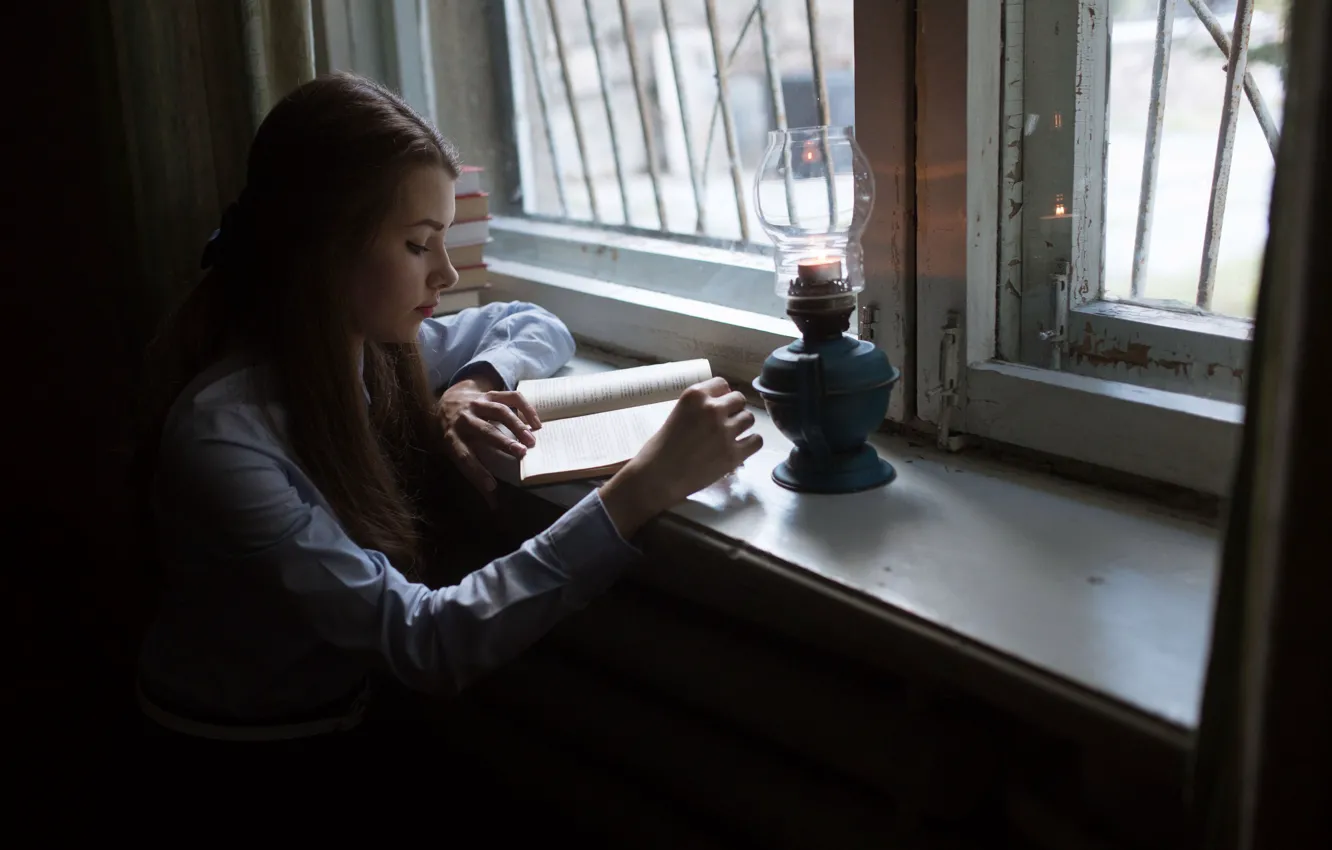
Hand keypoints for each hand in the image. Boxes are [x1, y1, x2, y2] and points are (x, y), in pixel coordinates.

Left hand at [437, 377, 541, 503]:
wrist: (447, 400)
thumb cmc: (455, 435)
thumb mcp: (456, 454)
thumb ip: (476, 476)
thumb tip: (494, 506)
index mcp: (452, 439)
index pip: (463, 457)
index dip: (477, 472)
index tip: (492, 487)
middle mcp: (463, 420)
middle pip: (484, 430)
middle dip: (503, 441)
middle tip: (522, 453)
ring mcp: (477, 403)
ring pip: (499, 411)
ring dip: (517, 425)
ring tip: (533, 439)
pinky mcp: (490, 393)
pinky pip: (510, 397)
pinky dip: (526, 408)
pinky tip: (536, 423)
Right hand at [600, 377, 761, 537]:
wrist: (656, 478)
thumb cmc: (659, 449)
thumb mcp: (677, 415)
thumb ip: (698, 408)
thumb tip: (720, 407)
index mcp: (695, 396)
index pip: (722, 384)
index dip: (722, 395)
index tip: (718, 406)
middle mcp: (712, 409)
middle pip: (739, 399)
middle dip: (733, 410)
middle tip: (724, 423)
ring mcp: (725, 432)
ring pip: (750, 418)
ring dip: (742, 426)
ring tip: (730, 437)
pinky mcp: (734, 454)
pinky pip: (756, 440)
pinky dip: (750, 444)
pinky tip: (740, 448)